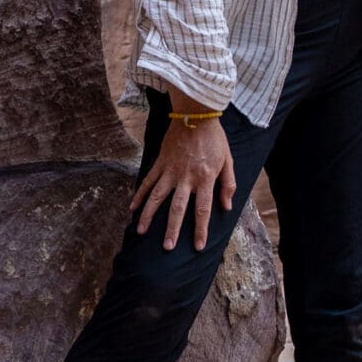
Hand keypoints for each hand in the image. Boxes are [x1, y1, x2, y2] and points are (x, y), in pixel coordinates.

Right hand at [134, 106, 235, 251]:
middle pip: (178, 208)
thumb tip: (226, 206)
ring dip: (149, 215)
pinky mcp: (160, 163)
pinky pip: (148, 181)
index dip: (200, 229)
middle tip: (167, 247)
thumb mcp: (228, 160)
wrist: (196, 113)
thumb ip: (228, 184)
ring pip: (157, 197)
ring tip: (141, 232)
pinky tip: (132, 208)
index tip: (197, 246)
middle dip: (172, 229)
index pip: (203, 210)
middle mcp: (186, 178)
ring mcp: (171, 170)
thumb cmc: (214, 138)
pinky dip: (139, 194)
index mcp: (205, 178)